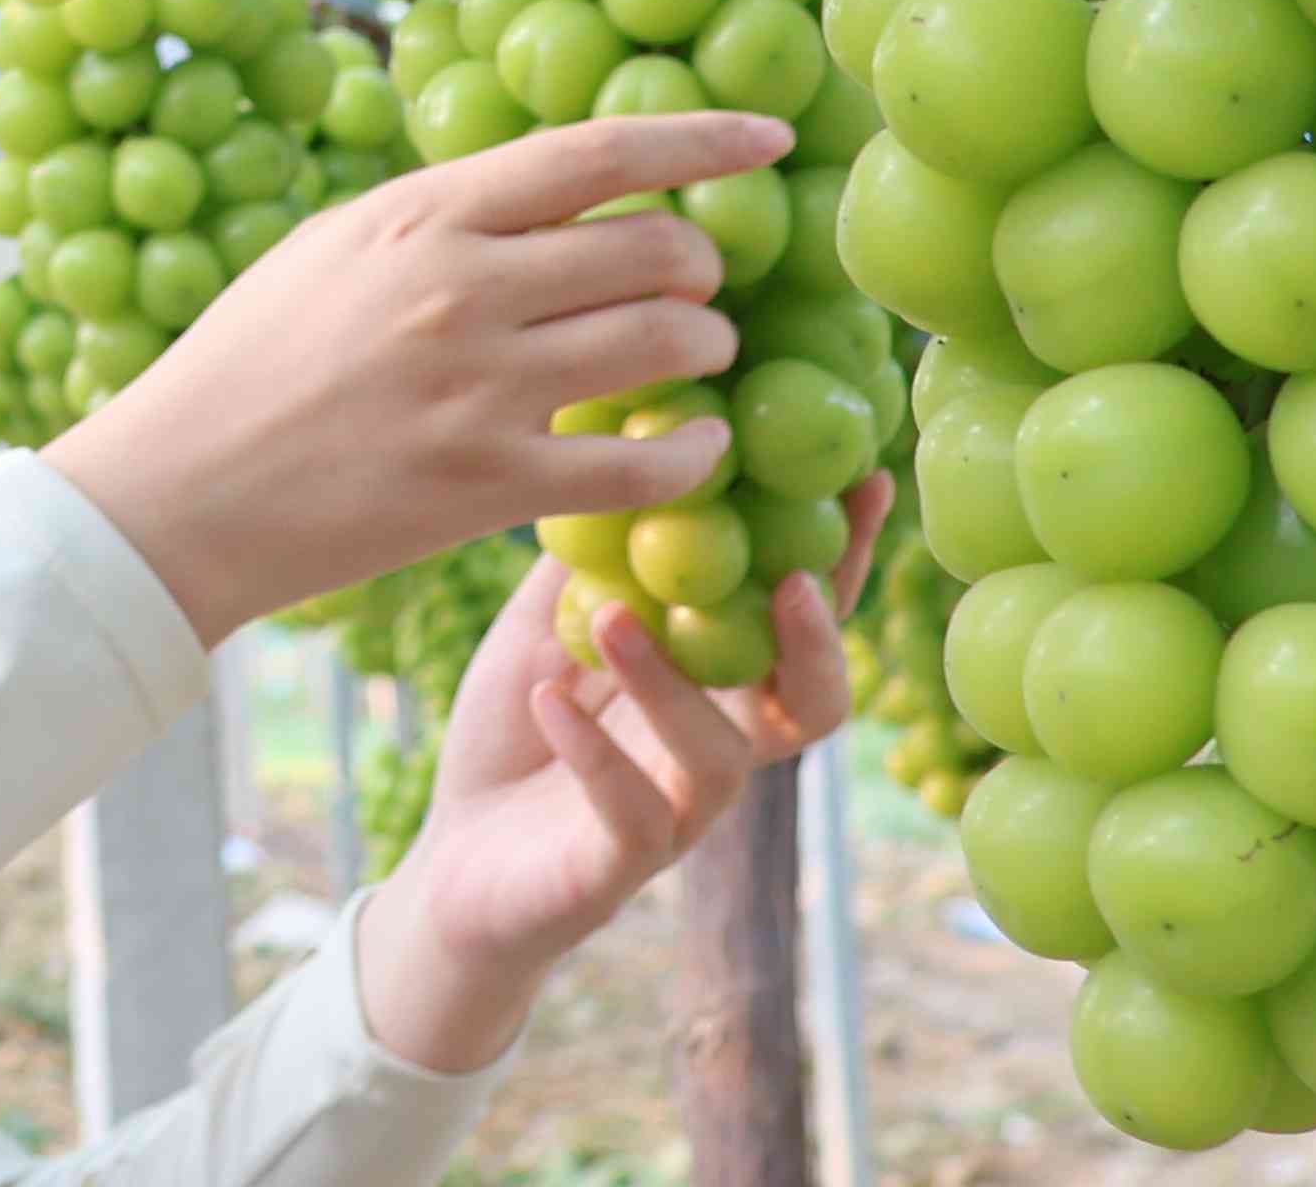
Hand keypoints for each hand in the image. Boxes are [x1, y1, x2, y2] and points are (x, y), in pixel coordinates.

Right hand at [45, 110, 773, 647]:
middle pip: (655, 250)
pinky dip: (693, 455)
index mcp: (423, 212)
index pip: (598, 152)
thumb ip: (444, 215)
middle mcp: (461, 286)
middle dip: (701, 267)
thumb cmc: (252, 357)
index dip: (702, 139)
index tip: (770, 137)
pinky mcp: (489, 485)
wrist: (182, 489)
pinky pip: (645, 464)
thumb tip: (560, 189)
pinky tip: (693, 450)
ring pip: (667, 345)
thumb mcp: (336, 246)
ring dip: (705, 350)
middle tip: (694, 289)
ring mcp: (479, 387)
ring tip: (692, 361)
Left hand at [348, 479, 885, 1073]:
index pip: (799, 621)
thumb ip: (592, 557)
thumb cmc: (515, 734)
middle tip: (790, 578)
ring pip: (720, 757)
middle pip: (813, 704)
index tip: (864, 481)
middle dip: (821, 641)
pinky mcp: (618, 866)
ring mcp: (675, 814)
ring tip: (612, 615)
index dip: (842, 559)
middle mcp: (717, 749)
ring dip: (672, 681)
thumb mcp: (543, 625)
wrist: (451, 866)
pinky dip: (592, 751)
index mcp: (715, 687)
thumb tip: (619, 450)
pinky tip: (550, 701)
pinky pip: (629, 812)